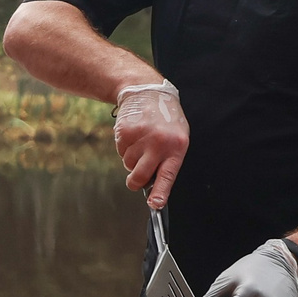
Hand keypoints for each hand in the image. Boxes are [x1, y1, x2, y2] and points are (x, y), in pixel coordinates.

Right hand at [112, 81, 187, 209]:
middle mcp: (159, 143)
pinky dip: (125, 147)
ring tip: (141, 142)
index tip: (155, 204)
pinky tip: (134, 134)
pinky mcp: (125, 132)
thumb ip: (168, 160)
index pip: (167, 176)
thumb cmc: (165, 118)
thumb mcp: (177, 137)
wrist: (147, 92)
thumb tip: (155, 185)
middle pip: (140, 176)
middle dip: (135, 181)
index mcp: (176, 147)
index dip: (160, 193)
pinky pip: (120, 151)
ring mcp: (141, 137)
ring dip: (132, 159)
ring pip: (128, 164)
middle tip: (135, 178)